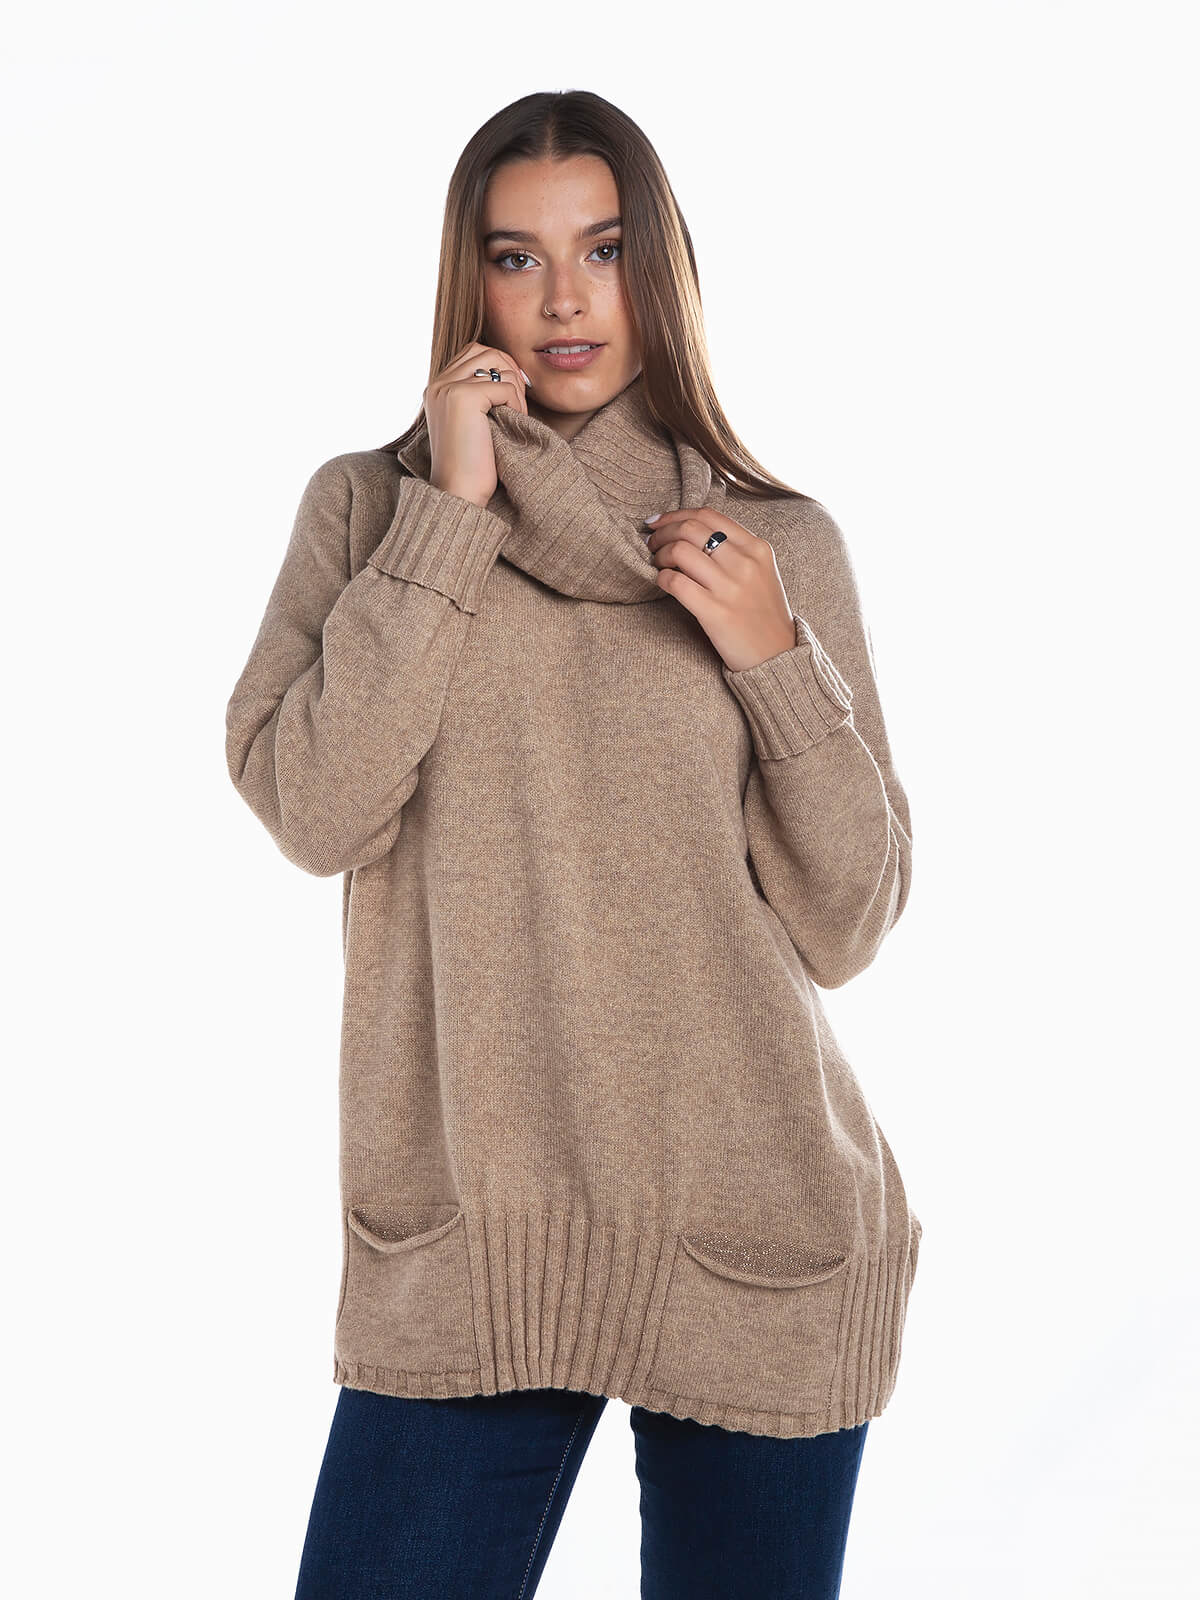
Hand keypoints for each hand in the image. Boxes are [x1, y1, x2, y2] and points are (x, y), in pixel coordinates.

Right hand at [425, 342, 531, 508]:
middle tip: (519, 402)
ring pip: (497, 363)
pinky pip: (505, 386)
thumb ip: (482, 396)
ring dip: (515, 387)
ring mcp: (448, 388)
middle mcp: (438, 384)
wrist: (459, 494)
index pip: (474, 353)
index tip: (513, 395)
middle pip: (485, 350)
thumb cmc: (472, 467)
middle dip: (510, 370)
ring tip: (516, 415)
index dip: (500, 366)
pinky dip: (516, 404)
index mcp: (437, 388)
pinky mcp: (463, 398)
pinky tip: (512, 423)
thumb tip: (512, 372)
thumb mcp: (474, 424)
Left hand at [643, 508, 796, 671]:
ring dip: (659, 554)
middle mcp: (745, 563)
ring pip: (680, 551)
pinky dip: (662, 578)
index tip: (658, 522)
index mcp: (757, 548)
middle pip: (690, 529)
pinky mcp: (715, 612)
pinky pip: (676, 583)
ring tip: (656, 563)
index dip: (676, 515)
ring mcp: (730, 587)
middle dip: (662, 532)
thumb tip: (689, 532)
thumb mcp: (761, 571)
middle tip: (651, 543)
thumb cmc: (763, 614)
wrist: (776, 656)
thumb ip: (735, 549)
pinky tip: (662, 582)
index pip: (708, 516)